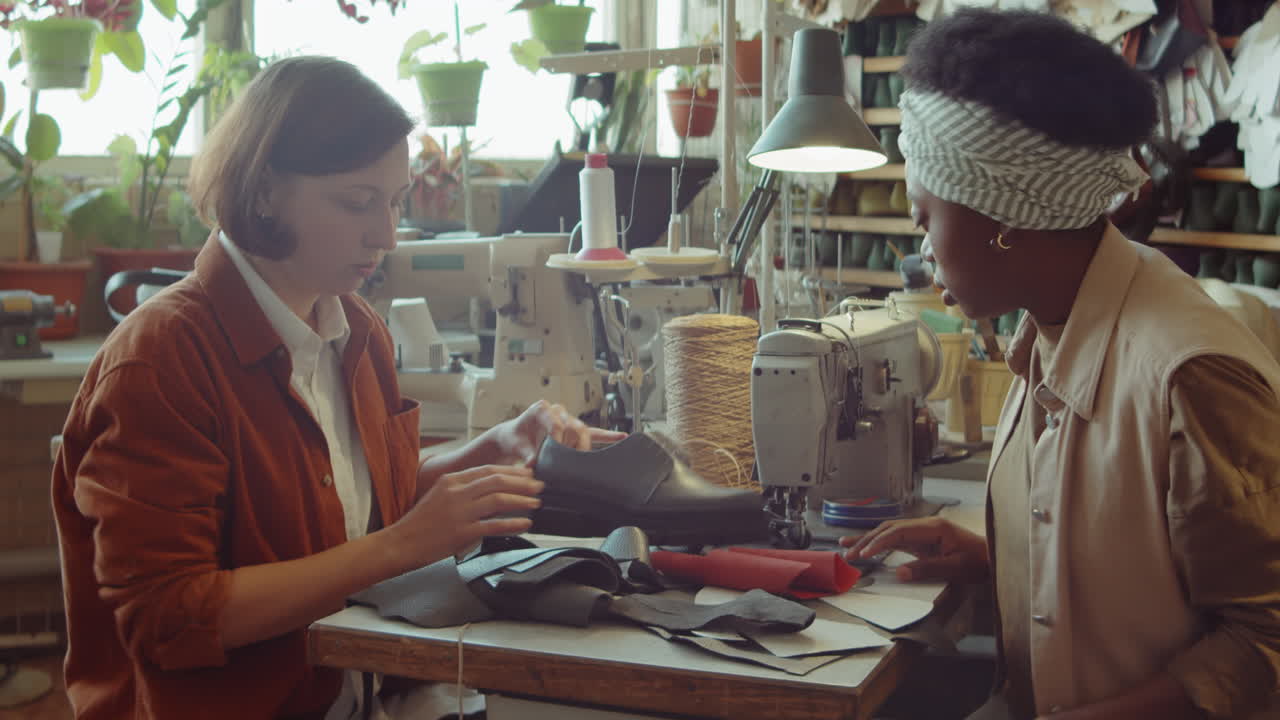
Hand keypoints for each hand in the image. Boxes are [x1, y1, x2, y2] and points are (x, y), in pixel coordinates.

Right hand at [387, 464, 543, 570]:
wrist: (401, 543)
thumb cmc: (421, 523)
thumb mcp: (440, 496)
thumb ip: (463, 490)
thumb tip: (490, 489)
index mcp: (451, 481)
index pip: (487, 470)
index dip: (511, 471)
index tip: (528, 473)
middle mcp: (456, 492)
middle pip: (497, 481)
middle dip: (522, 482)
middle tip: (539, 485)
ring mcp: (459, 512)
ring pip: (498, 500)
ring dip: (521, 500)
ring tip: (536, 503)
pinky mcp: (462, 532)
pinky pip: (494, 525)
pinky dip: (513, 523)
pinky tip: (525, 523)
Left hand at [492, 400, 626, 465]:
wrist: (514, 438)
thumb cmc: (514, 438)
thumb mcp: (516, 445)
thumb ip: (525, 454)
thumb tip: (532, 464)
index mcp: (541, 410)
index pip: (555, 421)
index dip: (558, 434)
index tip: (558, 447)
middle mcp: (557, 412)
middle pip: (574, 425)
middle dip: (577, 443)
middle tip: (576, 458)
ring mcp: (567, 421)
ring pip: (583, 430)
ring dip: (589, 443)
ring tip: (596, 451)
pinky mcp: (574, 431)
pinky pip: (593, 433)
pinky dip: (607, 436)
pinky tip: (622, 437)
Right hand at [838, 517, 988, 582]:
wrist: (993, 557)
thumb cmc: (979, 561)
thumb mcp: (955, 568)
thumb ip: (927, 569)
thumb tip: (899, 572)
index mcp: (934, 528)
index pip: (898, 531)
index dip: (879, 542)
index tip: (865, 553)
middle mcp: (926, 526)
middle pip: (889, 529)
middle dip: (867, 540)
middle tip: (850, 553)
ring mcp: (923, 531)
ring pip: (889, 532)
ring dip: (869, 539)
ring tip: (848, 546)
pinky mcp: (922, 540)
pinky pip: (896, 539)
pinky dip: (880, 543)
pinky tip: (867, 546)